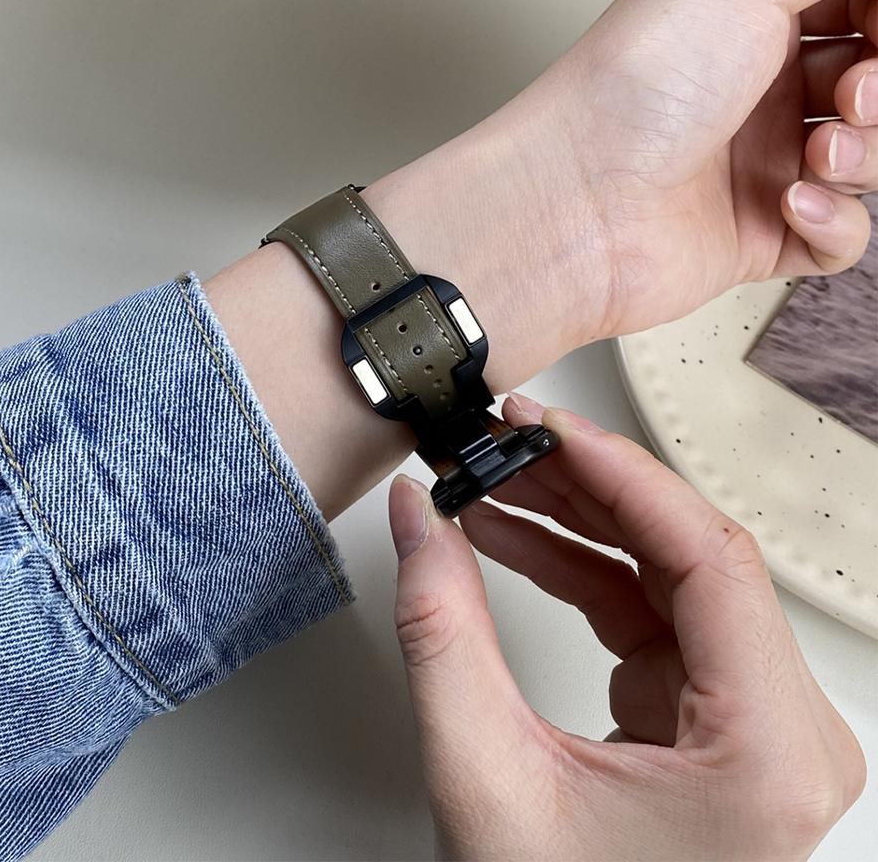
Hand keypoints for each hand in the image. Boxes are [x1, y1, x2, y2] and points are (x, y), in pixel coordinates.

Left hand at [368, 0, 877, 390]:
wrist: (577, 201)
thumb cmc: (634, 89)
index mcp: (745, 27)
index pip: (850, 9)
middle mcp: (751, 97)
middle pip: (866, 86)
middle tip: (849, 93)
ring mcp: (753, 170)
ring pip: (863, 161)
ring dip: (864, 153)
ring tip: (817, 152)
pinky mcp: (754, 239)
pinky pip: (836, 238)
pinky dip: (834, 223)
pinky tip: (793, 203)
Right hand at [388, 394, 864, 860]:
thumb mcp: (482, 775)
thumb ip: (441, 631)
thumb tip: (420, 519)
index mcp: (765, 752)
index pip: (708, 558)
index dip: (620, 474)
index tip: (551, 426)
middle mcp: (782, 732)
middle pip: (691, 556)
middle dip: (590, 490)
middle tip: (513, 442)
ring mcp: (750, 724)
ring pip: (668, 577)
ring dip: (579, 526)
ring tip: (496, 487)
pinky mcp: (711, 719)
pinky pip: (651, 614)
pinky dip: (584, 572)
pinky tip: (518, 542)